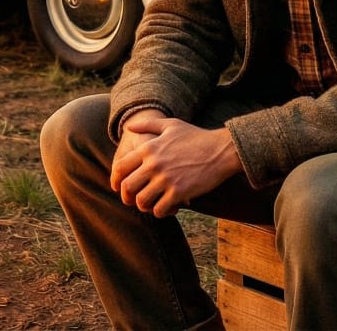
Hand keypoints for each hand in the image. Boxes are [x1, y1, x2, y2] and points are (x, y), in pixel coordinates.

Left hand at [110, 114, 241, 217]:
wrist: (221, 150)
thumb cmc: (196, 136)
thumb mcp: (171, 125)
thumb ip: (147, 124)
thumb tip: (128, 127)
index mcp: (148, 148)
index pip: (120, 167)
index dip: (115, 180)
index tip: (118, 187)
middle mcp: (154, 164)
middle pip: (127, 187)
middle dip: (127, 197)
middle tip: (133, 200)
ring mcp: (166, 179)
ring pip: (142, 201)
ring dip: (144, 206)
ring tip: (152, 204)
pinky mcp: (179, 192)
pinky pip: (160, 209)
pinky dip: (161, 211)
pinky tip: (167, 207)